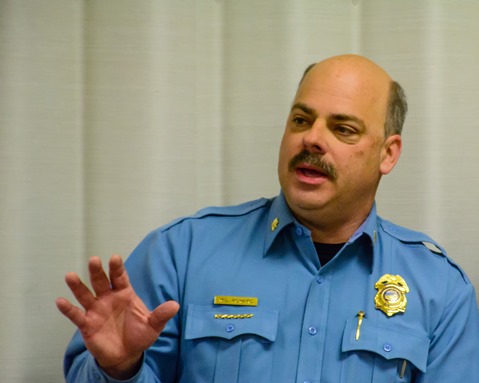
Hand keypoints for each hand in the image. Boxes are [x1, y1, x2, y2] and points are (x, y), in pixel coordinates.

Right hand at [56, 255, 178, 378]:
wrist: (126, 355)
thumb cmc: (140, 335)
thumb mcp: (153, 325)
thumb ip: (161, 315)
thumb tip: (175, 305)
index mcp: (124, 294)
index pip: (120, 277)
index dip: (117, 268)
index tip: (115, 258)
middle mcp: (108, 298)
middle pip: (101, 281)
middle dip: (97, 271)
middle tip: (94, 260)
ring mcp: (96, 310)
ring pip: (85, 295)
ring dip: (78, 286)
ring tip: (70, 276)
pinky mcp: (87, 324)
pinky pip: (76, 315)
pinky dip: (68, 309)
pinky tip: (60, 301)